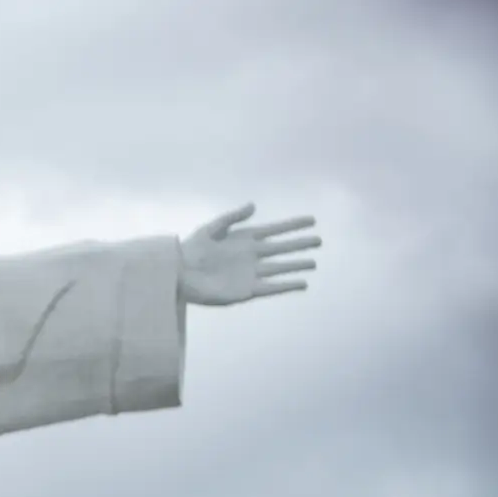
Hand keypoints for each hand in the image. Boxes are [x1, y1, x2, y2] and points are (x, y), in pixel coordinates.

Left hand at [181, 205, 318, 306]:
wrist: (178, 275)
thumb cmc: (190, 250)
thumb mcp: (211, 229)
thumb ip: (232, 218)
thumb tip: (254, 205)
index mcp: (243, 239)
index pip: (274, 230)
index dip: (292, 225)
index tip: (311, 220)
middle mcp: (250, 256)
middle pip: (281, 249)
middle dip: (300, 244)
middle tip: (319, 241)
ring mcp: (250, 274)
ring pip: (280, 268)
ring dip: (296, 265)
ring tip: (313, 262)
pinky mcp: (246, 291)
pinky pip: (272, 288)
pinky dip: (287, 286)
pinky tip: (302, 283)